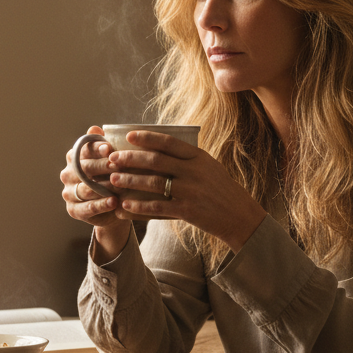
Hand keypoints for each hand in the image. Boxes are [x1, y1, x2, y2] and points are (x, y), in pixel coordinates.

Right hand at [61, 126, 130, 260]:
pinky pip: (87, 207)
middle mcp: (67, 174)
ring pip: (85, 189)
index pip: (82, 150)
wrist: (113, 206)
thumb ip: (102, 145)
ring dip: (103, 187)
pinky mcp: (74, 210)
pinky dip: (101, 204)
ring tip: (119, 185)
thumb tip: (95, 128)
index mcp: (74, 158)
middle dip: (101, 166)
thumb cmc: (111, 177)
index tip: (109, 148)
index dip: (95, 148)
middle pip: (83, 169)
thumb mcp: (109, 160)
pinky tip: (114, 202)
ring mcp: (69, 193)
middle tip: (117, 166)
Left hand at [104, 130, 266, 252]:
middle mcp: (194, 171)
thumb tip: (161, 147)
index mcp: (199, 157)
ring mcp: (191, 191)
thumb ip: (188, 158)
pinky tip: (126, 206)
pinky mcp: (188, 211)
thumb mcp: (209, 167)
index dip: (147, 138)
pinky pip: (158, 207)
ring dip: (131, 181)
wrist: (239, 216)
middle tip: (112, 159)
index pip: (169, 142)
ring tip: (113, 180)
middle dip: (131, 159)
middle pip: (156, 161)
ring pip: (154, 183)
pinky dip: (140, 206)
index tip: (128, 136)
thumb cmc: (221, 190)